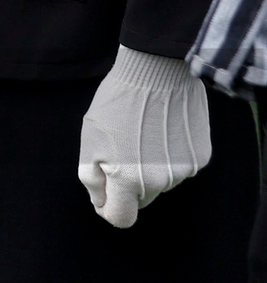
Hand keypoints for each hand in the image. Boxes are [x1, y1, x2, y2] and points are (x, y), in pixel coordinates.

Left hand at [77, 46, 209, 227]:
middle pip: (140, 200)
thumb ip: (91, 177)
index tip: (103, 198)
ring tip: (139, 133)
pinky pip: (178, 167)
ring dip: (147, 168)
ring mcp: (183, 171)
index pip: (121, 217)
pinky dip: (167, 156)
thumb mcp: (90, 138)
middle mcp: (159, 182)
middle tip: (118, 154)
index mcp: (127, 179)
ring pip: (159, 183)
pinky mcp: (200, 158)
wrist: (157, 72)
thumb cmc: (116, 104)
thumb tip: (100, 203)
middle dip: (126, 186)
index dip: (108, 210)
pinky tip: (160, 129)